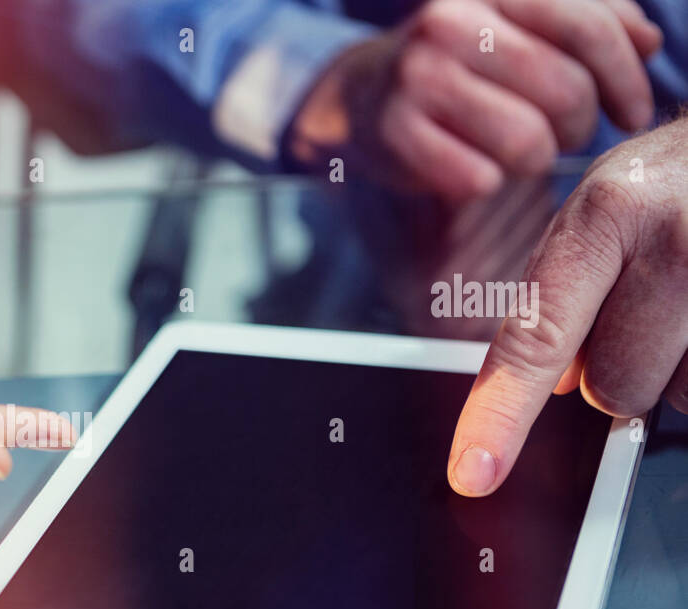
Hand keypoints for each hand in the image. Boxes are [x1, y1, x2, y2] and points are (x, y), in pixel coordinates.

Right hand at [288, 0, 661, 202]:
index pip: (588, 28)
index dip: (626, 77)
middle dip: (581, 125)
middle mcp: (450, 24)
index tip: (635, 113)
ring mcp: (416, 80)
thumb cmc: (461, 63)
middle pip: (565, 90)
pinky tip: (478, 170)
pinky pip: (477, 178)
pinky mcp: (393, 134)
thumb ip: (588, 25)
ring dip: (537, 160)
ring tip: (522, 152)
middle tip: (568, 135)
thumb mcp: (521, 27)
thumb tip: (648, 42)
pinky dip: (488, 182)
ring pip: (526, 141)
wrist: (362, 96)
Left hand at [448, 116, 687, 495]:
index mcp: (607, 215)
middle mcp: (677, 242)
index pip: (536, 339)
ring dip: (675, 368)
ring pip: (674, 398)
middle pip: (611, 388)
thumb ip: (561, 297)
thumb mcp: (602, 213)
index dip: (498, 415)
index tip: (472, 473)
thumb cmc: (672, 183)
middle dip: (619, 366)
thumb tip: (554, 386)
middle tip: (645, 307)